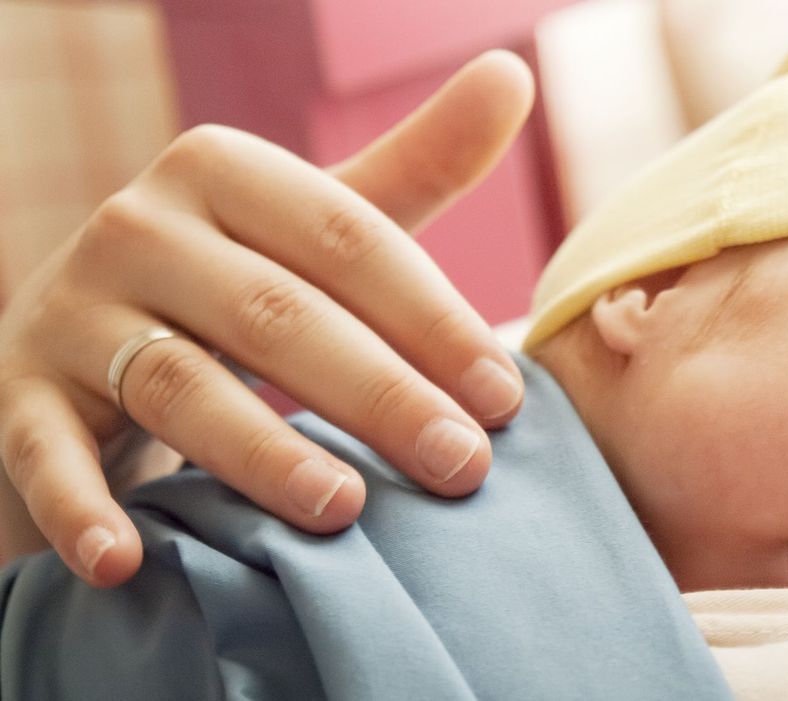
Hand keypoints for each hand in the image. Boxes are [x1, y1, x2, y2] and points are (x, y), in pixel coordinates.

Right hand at [0, 50, 532, 586]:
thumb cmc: (246, 273)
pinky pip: (43, 450)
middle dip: (379, 395)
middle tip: (460, 467)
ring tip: (343, 511)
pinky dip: (78, 506)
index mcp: (225, 172)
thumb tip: (513, 73)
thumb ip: (418, 163)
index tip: (503, 400)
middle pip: (276, 314)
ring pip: (177, 382)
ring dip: (261, 451)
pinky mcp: (22, 392)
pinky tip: (125, 561)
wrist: (103, 319)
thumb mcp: (324, 217)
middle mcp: (141, 226)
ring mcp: (73, 311)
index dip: (433, 320)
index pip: (350, 241)